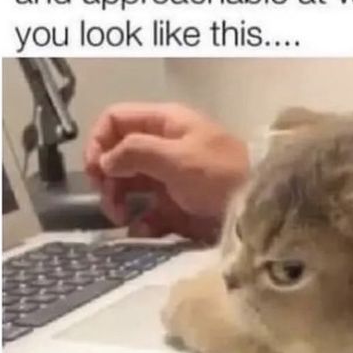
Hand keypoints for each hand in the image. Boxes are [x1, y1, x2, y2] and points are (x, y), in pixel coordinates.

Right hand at [84, 102, 248, 239]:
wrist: (257, 208)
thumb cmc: (219, 175)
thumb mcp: (176, 157)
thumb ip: (135, 152)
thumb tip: (105, 161)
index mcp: (165, 123)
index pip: (116, 121)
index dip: (99, 142)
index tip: (96, 171)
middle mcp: (164, 147)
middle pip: (118, 156)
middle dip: (107, 178)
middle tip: (110, 202)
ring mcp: (170, 178)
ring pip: (129, 186)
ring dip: (118, 202)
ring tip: (122, 219)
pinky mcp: (178, 207)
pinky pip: (148, 213)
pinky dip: (140, 223)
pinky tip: (141, 231)